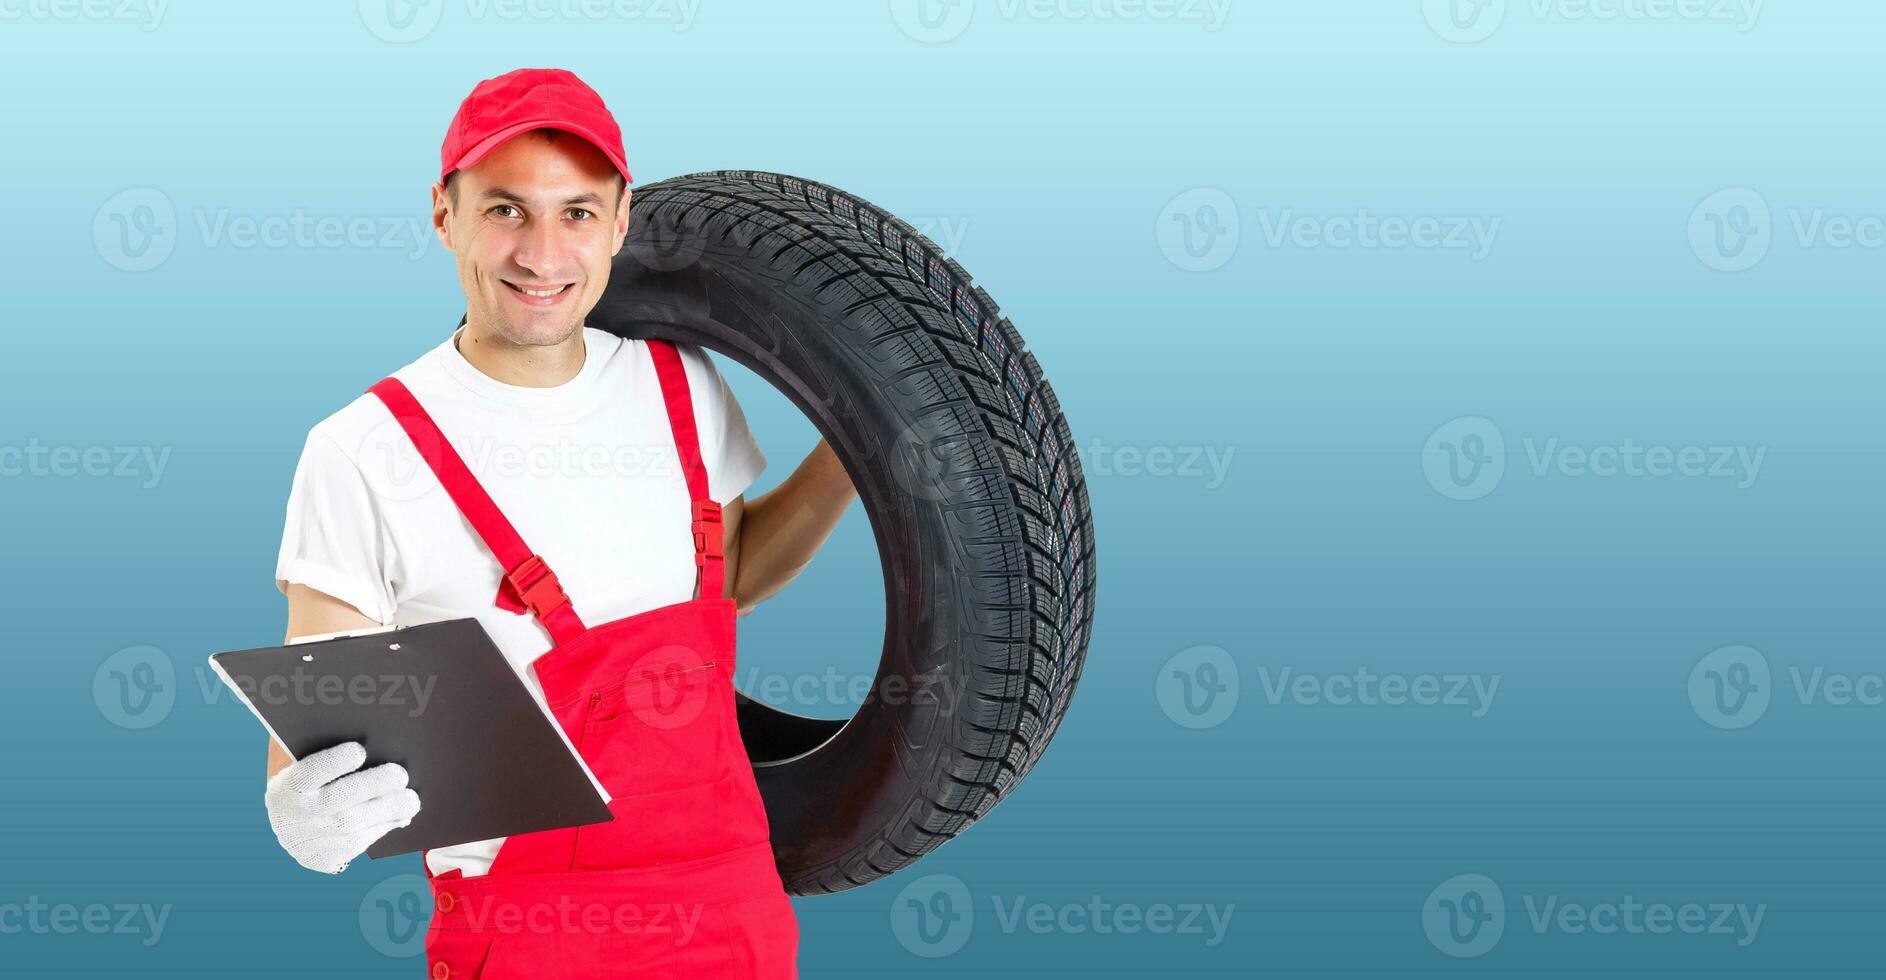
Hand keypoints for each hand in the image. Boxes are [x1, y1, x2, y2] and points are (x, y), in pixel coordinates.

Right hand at [264, 742, 420, 874]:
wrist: (288, 825)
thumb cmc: (309, 783)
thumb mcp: (305, 765)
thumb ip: (329, 754)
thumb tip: (376, 750)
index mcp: (286, 787)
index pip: (309, 773)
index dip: (334, 762)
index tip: (360, 750)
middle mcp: (293, 817)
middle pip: (336, 801)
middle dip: (372, 786)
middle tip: (400, 775)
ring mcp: (307, 841)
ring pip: (353, 827)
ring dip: (388, 811)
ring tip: (411, 800)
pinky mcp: (322, 860)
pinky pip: (358, 844)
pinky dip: (382, 827)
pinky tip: (399, 815)